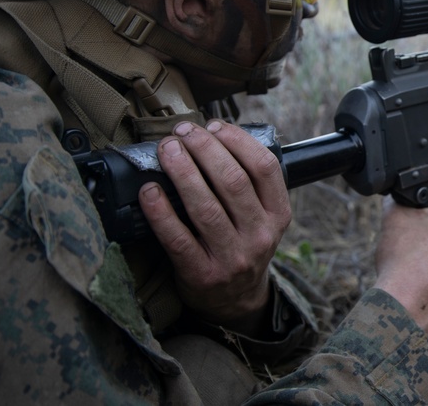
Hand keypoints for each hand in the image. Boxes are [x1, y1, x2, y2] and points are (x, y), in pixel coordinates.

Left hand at [138, 120, 290, 331]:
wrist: (234, 301)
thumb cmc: (242, 244)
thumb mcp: (263, 217)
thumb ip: (249, 184)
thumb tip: (211, 135)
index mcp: (278, 215)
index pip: (264, 167)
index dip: (237, 140)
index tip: (213, 125)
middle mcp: (260, 236)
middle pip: (232, 181)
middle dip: (204, 148)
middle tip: (182, 132)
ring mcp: (232, 258)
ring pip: (205, 207)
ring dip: (183, 171)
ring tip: (166, 149)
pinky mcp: (201, 274)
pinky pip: (177, 238)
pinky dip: (161, 212)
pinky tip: (149, 190)